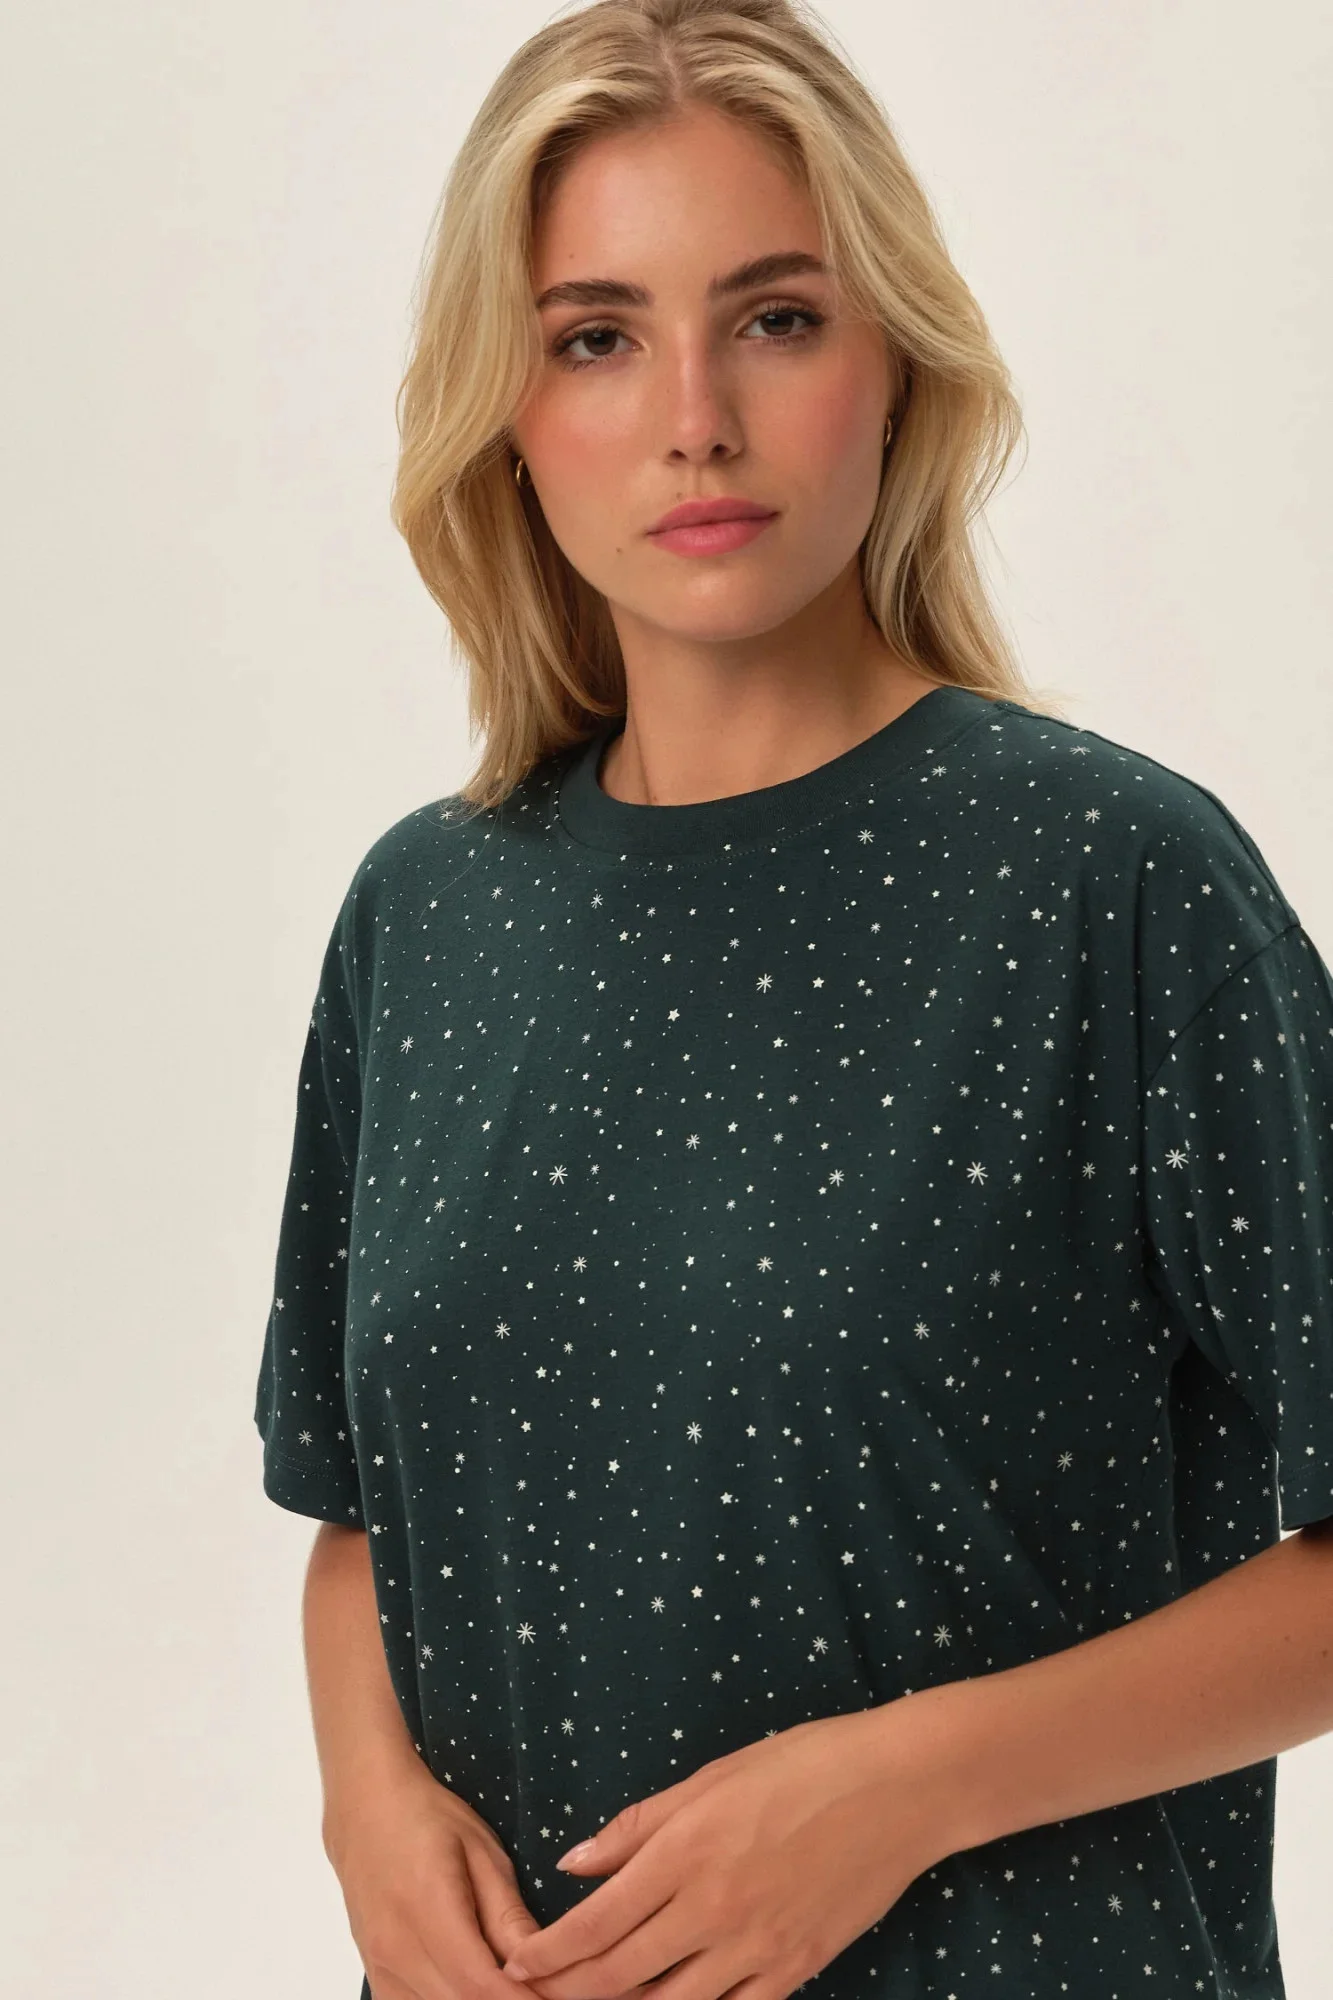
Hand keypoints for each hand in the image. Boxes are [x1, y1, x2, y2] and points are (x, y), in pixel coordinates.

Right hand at [325, 1756, 619, 1999]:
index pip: (479, 1982)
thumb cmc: (429, 1819)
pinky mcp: (374, 1978)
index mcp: (427, 1906)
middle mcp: (396, 1948)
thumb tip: (543, 1963)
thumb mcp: (483, 1853)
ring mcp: (379, 1968)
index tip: (557, 1999)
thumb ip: (509, 1916)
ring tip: (515, 1989)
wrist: (365, 1810)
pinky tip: (475, 1993)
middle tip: (548, 1993)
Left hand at [497, 1697, 961, 1999]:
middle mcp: (712, 1908)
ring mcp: (756, 1947)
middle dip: (567, 1993)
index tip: (513, 1964)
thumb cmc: (805, 1764)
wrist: (899, 1788)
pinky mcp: (796, 1968)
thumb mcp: (712, 1776)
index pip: (596, 1921)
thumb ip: (638, 1825)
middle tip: (532, 1998)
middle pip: (620, 1973)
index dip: (547, 1952)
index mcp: (685, 1852)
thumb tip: (574, 1862)